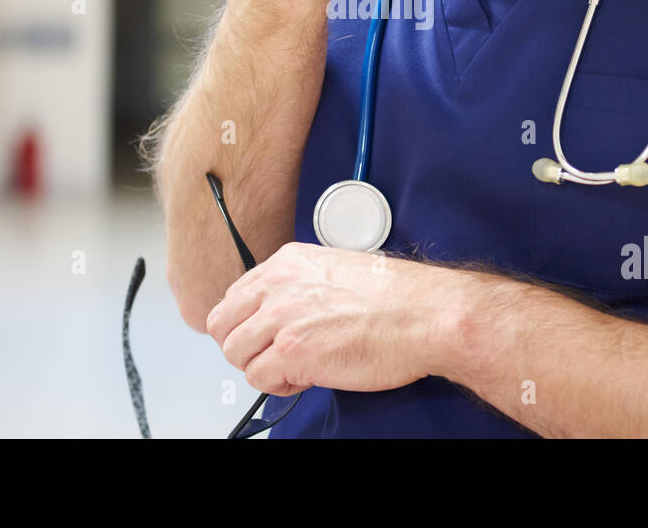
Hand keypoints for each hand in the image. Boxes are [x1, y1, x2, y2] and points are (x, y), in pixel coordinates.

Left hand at [206, 241, 454, 396]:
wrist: (424, 314)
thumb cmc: (396, 297)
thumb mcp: (336, 270)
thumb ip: (301, 286)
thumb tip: (284, 312)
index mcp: (288, 262)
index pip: (235, 295)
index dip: (247, 323)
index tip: (261, 335)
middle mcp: (279, 285)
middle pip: (222, 323)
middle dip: (243, 346)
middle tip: (269, 356)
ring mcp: (282, 317)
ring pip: (234, 352)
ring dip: (260, 367)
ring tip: (293, 368)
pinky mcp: (292, 350)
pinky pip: (258, 378)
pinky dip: (278, 385)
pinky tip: (306, 378)